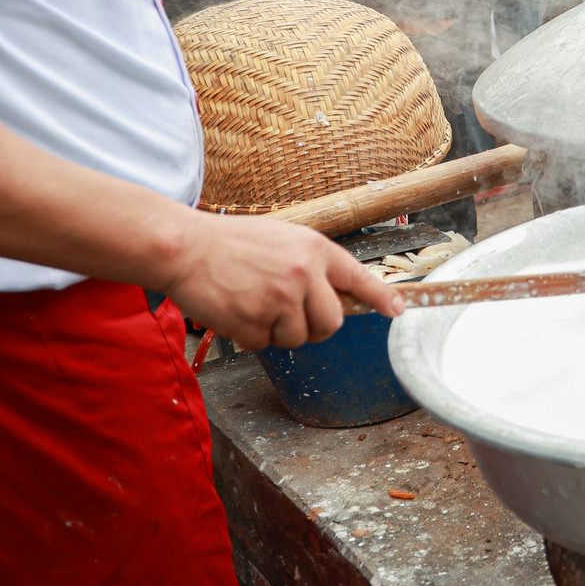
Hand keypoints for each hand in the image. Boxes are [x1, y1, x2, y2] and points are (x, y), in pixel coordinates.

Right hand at [157, 212, 400, 348]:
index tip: (398, 311)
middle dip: (315, 327)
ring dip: (279, 332)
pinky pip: (265, 345)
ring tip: (255, 304)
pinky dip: (251, 336)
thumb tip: (336, 297)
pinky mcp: (254, 321)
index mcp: (315, 250)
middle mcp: (304, 275)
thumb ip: (312, 265)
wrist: (186, 248)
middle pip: (331, 323)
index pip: (359, 278)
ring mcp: (280, 300)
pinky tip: (237, 311)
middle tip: (290, 315)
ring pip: (298, 338)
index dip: (382, 298)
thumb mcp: (284, 240)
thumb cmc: (233, 243)